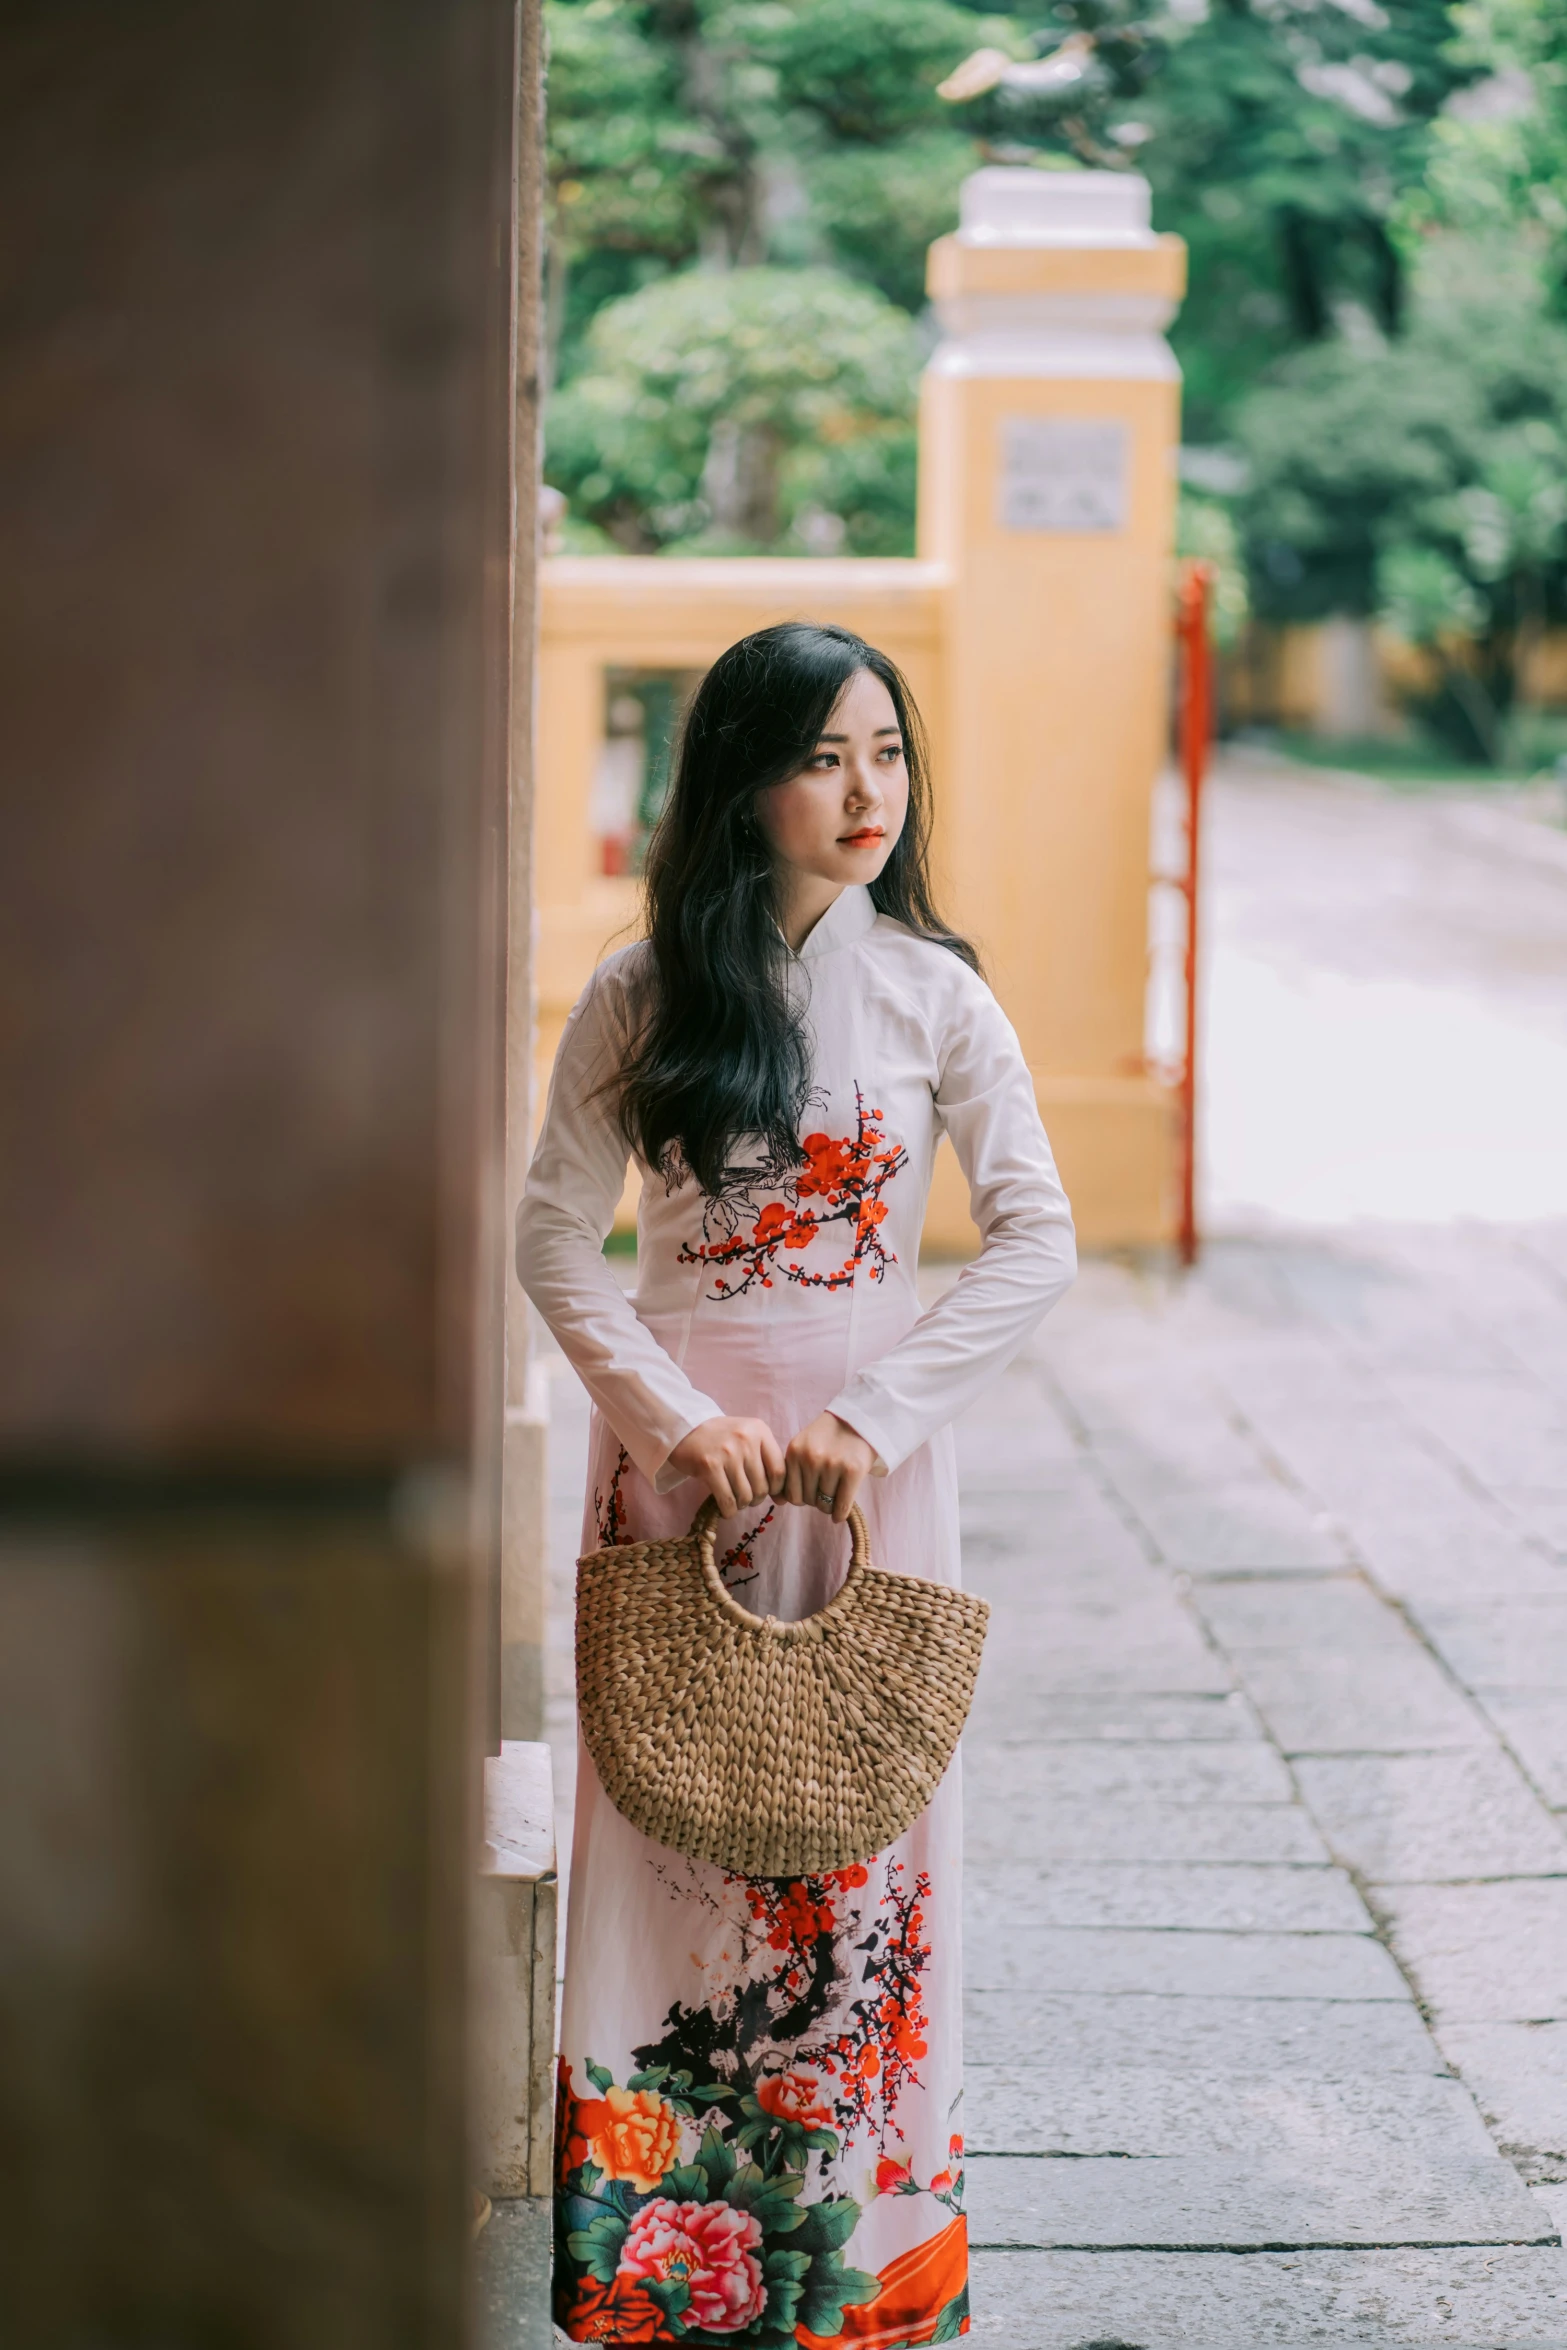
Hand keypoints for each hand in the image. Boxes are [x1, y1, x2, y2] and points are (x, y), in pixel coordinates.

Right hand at [667, 1416, 784, 1518]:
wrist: (686, 1429)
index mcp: (760, 1431)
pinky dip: (729, 1511)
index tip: (769, 1493)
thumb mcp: (748, 1438)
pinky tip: (726, 1508)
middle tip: (747, 1497)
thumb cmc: (722, 1438)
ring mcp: (727, 1453)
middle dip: (756, 1499)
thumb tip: (782, 1499)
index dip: (776, 1489)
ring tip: (735, 1499)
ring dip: (741, 1505)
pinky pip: (727, 1500)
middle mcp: (746, 1440)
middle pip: (762, 1487)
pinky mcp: (709, 1466)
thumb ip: (767, 1462)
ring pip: (745, 1496)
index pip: (779, 1470)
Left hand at [782, 1412, 877, 1525]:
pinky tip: (842, 1512)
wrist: (858, 1421)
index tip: (811, 1492)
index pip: (791, 1494)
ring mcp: (831, 1465)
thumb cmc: (828, 1438)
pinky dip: (841, 1513)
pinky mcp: (852, 1471)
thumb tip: (779, 1502)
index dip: (802, 1497)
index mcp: (794, 1452)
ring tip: (835, 1494)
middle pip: (807, 1500)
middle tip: (826, 1491)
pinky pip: (841, 1505)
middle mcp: (810, 1459)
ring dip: (830, 1505)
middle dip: (816, 1500)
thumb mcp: (803, 1446)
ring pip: (824, 1504)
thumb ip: (792, 1470)